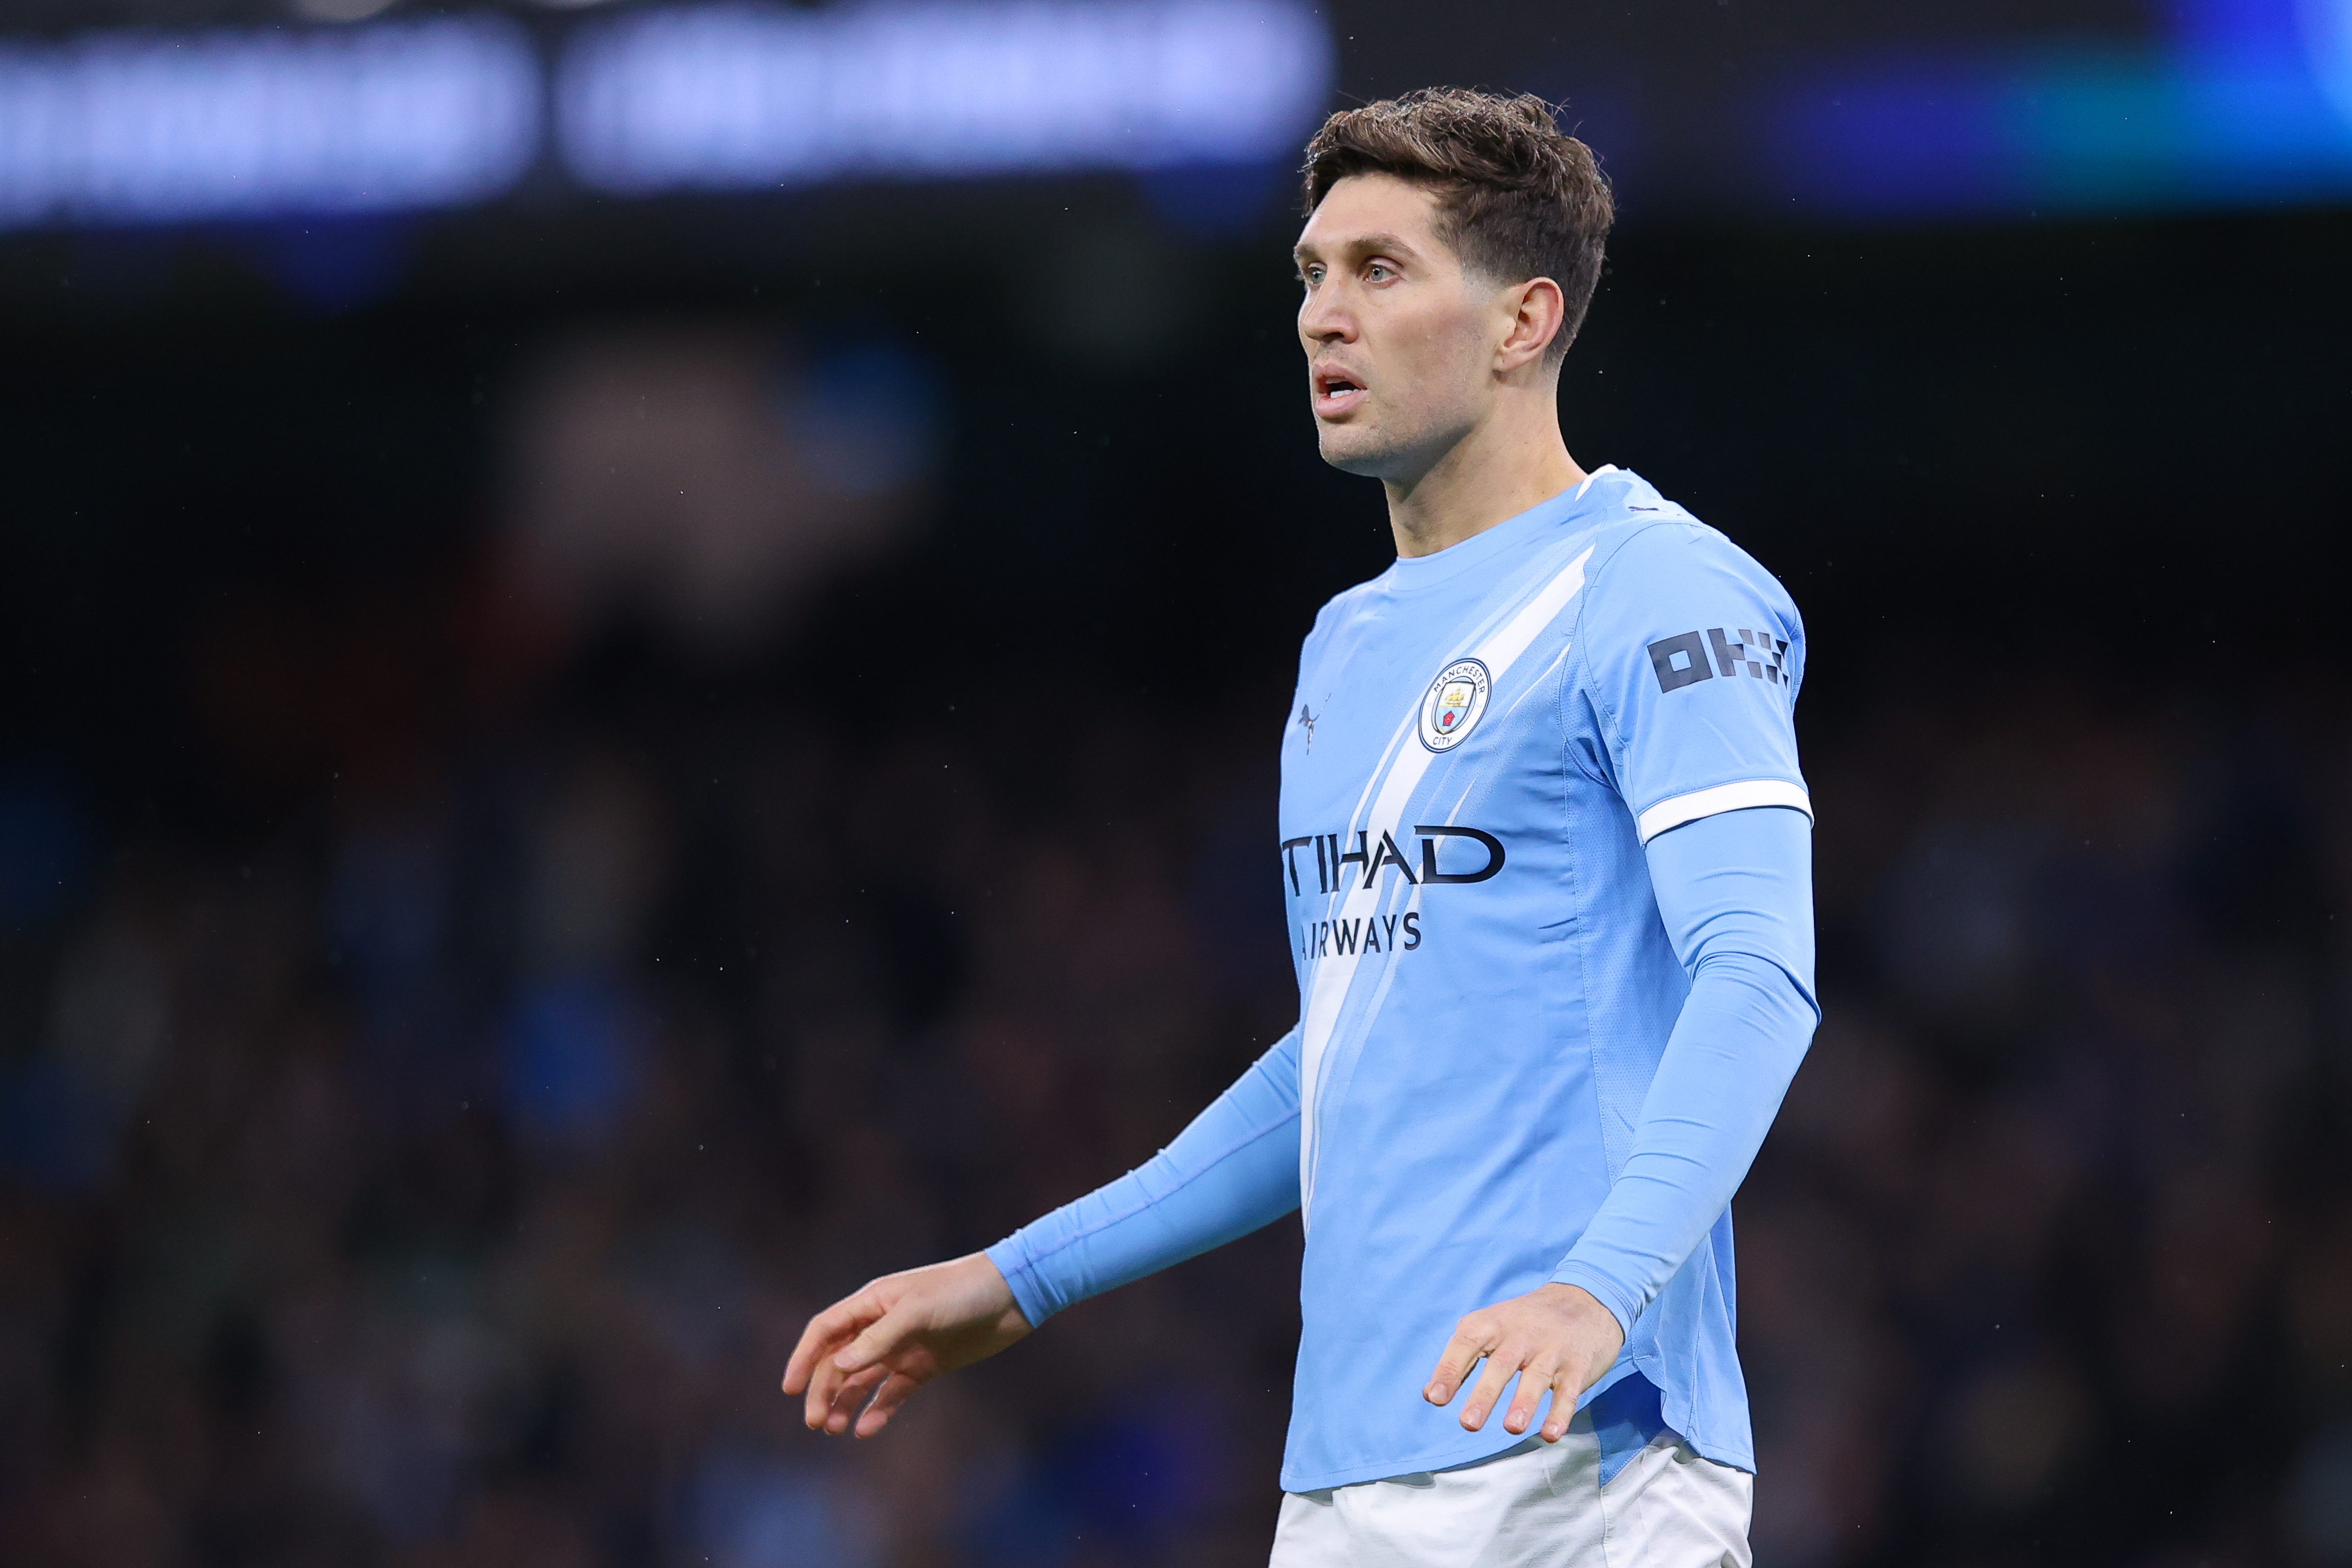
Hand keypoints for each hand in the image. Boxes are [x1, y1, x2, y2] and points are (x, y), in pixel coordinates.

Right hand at [782, 1253, 1033, 1437]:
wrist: (1012, 1296)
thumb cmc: (961, 1292)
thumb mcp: (917, 1312)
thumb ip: (878, 1340)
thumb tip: (839, 1364)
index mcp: (874, 1303)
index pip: (826, 1330)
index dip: (805, 1357)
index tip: (790, 1389)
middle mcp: (883, 1325)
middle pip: (840, 1360)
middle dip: (824, 1390)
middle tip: (816, 1422)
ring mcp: (903, 1347)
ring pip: (862, 1380)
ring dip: (845, 1402)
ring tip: (835, 1429)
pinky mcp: (925, 1367)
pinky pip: (893, 1393)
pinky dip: (878, 1410)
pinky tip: (866, 1428)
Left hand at [1422, 1282, 1625, 1442]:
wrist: (1586, 1300)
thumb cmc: (1527, 1322)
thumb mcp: (1493, 1326)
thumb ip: (1463, 1358)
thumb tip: (1430, 1395)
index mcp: (1494, 1323)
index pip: (1467, 1342)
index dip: (1449, 1369)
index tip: (1435, 1398)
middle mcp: (1522, 1334)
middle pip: (1501, 1364)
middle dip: (1484, 1394)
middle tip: (1468, 1423)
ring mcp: (1552, 1349)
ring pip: (1536, 1377)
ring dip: (1523, 1403)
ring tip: (1511, 1428)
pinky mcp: (1577, 1366)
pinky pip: (1569, 1391)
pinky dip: (1560, 1413)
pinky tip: (1550, 1434)